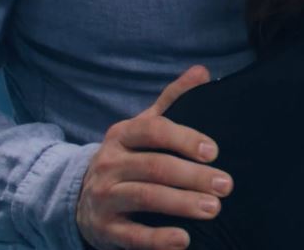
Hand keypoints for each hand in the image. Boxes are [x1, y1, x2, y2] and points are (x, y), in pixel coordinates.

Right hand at [76, 66, 230, 249]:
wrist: (77, 196)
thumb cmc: (127, 156)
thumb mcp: (143, 125)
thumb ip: (173, 99)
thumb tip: (202, 71)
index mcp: (123, 135)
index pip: (154, 131)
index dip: (185, 139)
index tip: (214, 151)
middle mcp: (109, 164)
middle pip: (154, 167)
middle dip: (192, 176)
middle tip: (226, 185)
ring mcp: (104, 196)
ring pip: (144, 197)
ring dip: (181, 204)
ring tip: (213, 209)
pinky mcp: (104, 228)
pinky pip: (131, 234)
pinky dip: (157, 239)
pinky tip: (182, 240)